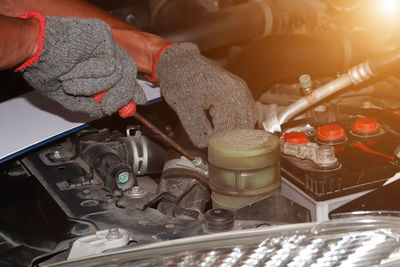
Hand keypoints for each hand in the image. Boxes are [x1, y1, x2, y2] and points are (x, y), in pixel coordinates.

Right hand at [17, 12, 145, 116]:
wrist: (32, 49)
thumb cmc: (45, 67)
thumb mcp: (70, 96)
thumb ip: (91, 105)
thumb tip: (106, 111)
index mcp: (100, 65)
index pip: (125, 78)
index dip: (131, 93)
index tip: (137, 103)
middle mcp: (105, 53)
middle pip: (128, 76)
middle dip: (120, 96)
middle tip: (106, 105)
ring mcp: (106, 44)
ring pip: (121, 72)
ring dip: (99, 86)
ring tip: (74, 84)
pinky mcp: (103, 36)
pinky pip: (111, 64)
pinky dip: (93, 75)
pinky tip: (76, 70)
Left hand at [154, 43, 257, 147]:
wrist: (181, 62)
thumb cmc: (181, 82)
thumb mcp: (183, 108)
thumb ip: (196, 129)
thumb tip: (207, 145)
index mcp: (227, 97)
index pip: (231, 130)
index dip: (221, 144)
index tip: (210, 151)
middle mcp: (240, 93)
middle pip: (244, 127)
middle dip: (232, 141)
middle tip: (219, 151)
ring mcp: (242, 91)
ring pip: (250, 121)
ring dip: (239, 134)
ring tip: (226, 144)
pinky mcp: (240, 92)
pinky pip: (249, 112)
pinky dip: (244, 125)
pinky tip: (235, 133)